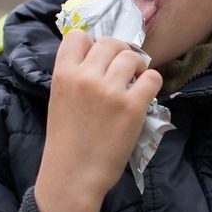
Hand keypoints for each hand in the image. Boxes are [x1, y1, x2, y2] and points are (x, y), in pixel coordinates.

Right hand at [35, 30, 161, 211]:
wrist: (73, 176)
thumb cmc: (66, 141)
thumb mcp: (59, 100)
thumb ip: (75, 76)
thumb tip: (100, 56)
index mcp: (63, 74)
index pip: (78, 35)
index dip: (91, 45)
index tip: (97, 60)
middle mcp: (86, 77)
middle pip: (110, 42)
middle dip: (119, 53)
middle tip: (122, 71)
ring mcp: (110, 91)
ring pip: (132, 56)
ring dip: (136, 67)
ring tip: (134, 82)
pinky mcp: (132, 106)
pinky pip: (152, 77)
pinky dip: (151, 83)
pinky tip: (143, 95)